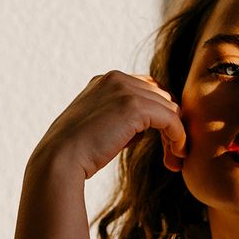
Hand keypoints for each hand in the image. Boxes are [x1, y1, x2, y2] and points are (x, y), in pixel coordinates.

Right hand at [32, 71, 185, 180]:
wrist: (59, 159)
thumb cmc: (76, 152)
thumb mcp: (100, 126)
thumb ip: (122, 119)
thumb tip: (149, 127)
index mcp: (107, 81)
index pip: (148, 88)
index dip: (160, 112)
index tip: (164, 140)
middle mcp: (116, 79)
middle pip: (162, 96)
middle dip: (171, 123)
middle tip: (173, 153)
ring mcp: (125, 90)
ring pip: (169, 108)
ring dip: (176, 134)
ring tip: (174, 158)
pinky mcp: (134, 107)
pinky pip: (171, 119)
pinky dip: (178, 137)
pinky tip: (177, 155)